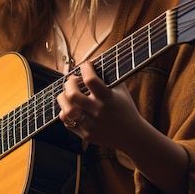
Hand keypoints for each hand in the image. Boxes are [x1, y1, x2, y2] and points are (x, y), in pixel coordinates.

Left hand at [57, 62, 189, 193]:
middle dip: (68, 84)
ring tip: (66, 95)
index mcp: (108, 98)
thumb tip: (95, 58)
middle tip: (72, 81)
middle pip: (72, 96)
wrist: (132, 135)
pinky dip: (67, 113)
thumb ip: (109, 76)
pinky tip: (72, 108)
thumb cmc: (124, 108)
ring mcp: (91, 124)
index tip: (85, 65)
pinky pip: (68, 123)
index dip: (85, 68)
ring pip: (66, 111)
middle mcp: (99, 111)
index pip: (91, 80)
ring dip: (63, 99)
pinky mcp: (86, 135)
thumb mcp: (121, 90)